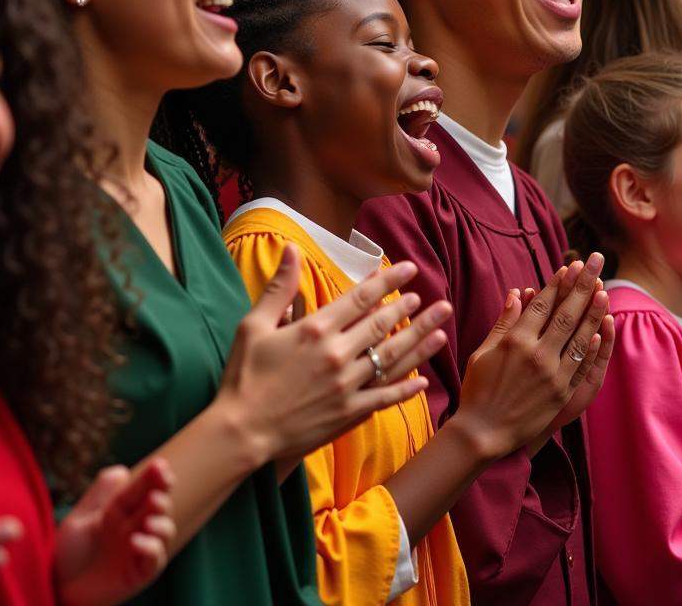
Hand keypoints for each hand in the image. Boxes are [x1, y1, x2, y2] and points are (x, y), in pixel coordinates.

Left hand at [54, 459, 174, 605]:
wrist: (55, 591)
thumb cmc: (66, 556)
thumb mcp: (77, 520)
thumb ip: (99, 494)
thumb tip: (122, 470)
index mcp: (121, 511)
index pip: (142, 488)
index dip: (154, 476)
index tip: (160, 465)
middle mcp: (134, 528)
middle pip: (158, 504)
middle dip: (163, 491)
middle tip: (161, 483)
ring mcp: (138, 550)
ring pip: (165, 530)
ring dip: (162, 521)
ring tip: (149, 518)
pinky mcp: (138, 574)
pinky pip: (154, 560)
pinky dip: (150, 548)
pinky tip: (136, 541)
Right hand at [218, 245, 448, 463]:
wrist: (240, 432)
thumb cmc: (244, 377)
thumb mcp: (253, 325)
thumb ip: (279, 287)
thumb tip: (291, 249)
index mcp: (316, 330)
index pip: (360, 298)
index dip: (387, 281)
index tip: (408, 269)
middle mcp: (337, 355)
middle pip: (381, 325)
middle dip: (407, 309)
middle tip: (427, 298)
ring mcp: (346, 386)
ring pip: (391, 358)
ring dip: (418, 342)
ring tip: (441, 327)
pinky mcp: (348, 414)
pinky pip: (385, 398)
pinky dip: (406, 389)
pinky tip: (424, 381)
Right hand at [451, 253, 612, 461]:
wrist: (483, 433)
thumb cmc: (478, 389)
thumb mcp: (483, 351)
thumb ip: (504, 322)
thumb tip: (518, 293)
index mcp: (515, 340)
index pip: (542, 304)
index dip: (558, 284)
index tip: (571, 266)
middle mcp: (536, 354)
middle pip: (566, 313)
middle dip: (582, 285)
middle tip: (595, 261)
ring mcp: (552, 374)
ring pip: (579, 337)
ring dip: (593, 311)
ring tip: (604, 289)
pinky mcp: (561, 393)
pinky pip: (581, 366)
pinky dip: (592, 347)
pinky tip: (602, 329)